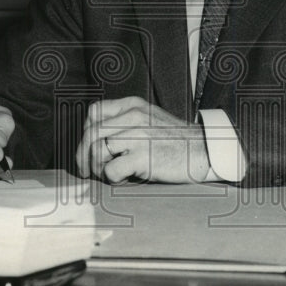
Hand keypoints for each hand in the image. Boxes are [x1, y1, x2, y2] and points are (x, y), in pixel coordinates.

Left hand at [75, 96, 209, 183]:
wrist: (203, 151)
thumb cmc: (174, 140)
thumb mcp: (149, 118)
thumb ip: (124, 121)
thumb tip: (93, 138)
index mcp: (133, 106)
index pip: (93, 112)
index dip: (85, 132)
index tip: (89, 147)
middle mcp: (133, 117)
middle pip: (90, 133)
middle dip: (83, 156)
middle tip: (87, 170)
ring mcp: (138, 136)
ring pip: (96, 151)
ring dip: (97, 168)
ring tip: (108, 174)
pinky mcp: (143, 157)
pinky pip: (110, 170)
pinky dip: (112, 179)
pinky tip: (124, 179)